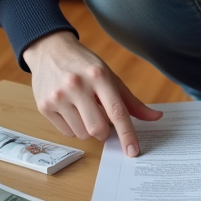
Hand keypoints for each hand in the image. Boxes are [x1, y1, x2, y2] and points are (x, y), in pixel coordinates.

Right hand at [22, 31, 161, 155]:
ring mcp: (58, 96)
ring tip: (84, 110)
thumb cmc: (85, 65)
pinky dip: (74, 127)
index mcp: (98, 75)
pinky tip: (71, 110)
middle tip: (102, 119)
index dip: (127, 133)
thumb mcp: (109, 76)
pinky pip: (67, 132)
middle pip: (98, 128)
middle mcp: (77, 85)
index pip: (116, 111)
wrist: (50, 50)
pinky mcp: (44, 106)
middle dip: (105, 132)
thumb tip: (156, 117)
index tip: (133, 151)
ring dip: (88, 129)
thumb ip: (131, 101)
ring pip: (82, 133)